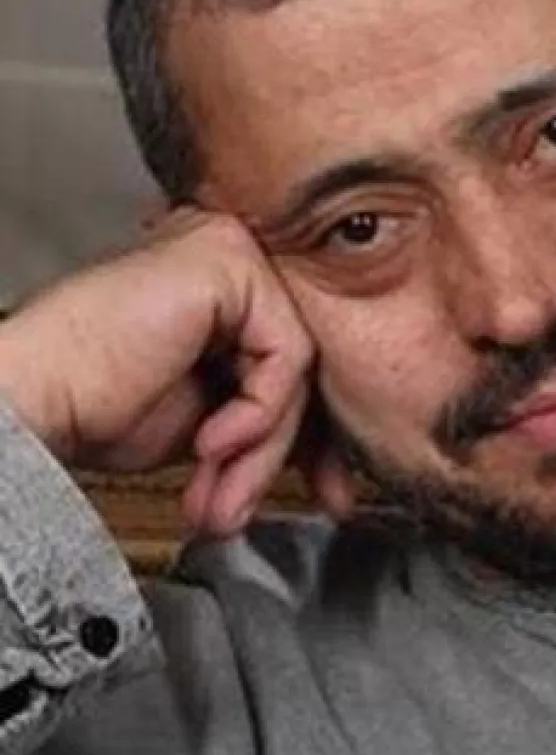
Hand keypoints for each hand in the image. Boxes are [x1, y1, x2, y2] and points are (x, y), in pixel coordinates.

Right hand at [0, 210, 350, 533]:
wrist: (27, 404)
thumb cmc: (92, 407)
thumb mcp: (210, 423)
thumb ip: (268, 420)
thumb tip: (327, 459)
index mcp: (224, 290)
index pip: (295, 361)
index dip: (309, 437)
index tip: (323, 493)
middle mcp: (232, 259)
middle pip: (302, 362)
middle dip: (290, 450)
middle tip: (250, 504)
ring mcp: (230, 251)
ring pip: (297, 365)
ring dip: (261, 448)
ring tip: (219, 493)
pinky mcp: (228, 261)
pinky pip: (285, 353)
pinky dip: (257, 411)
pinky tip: (209, 442)